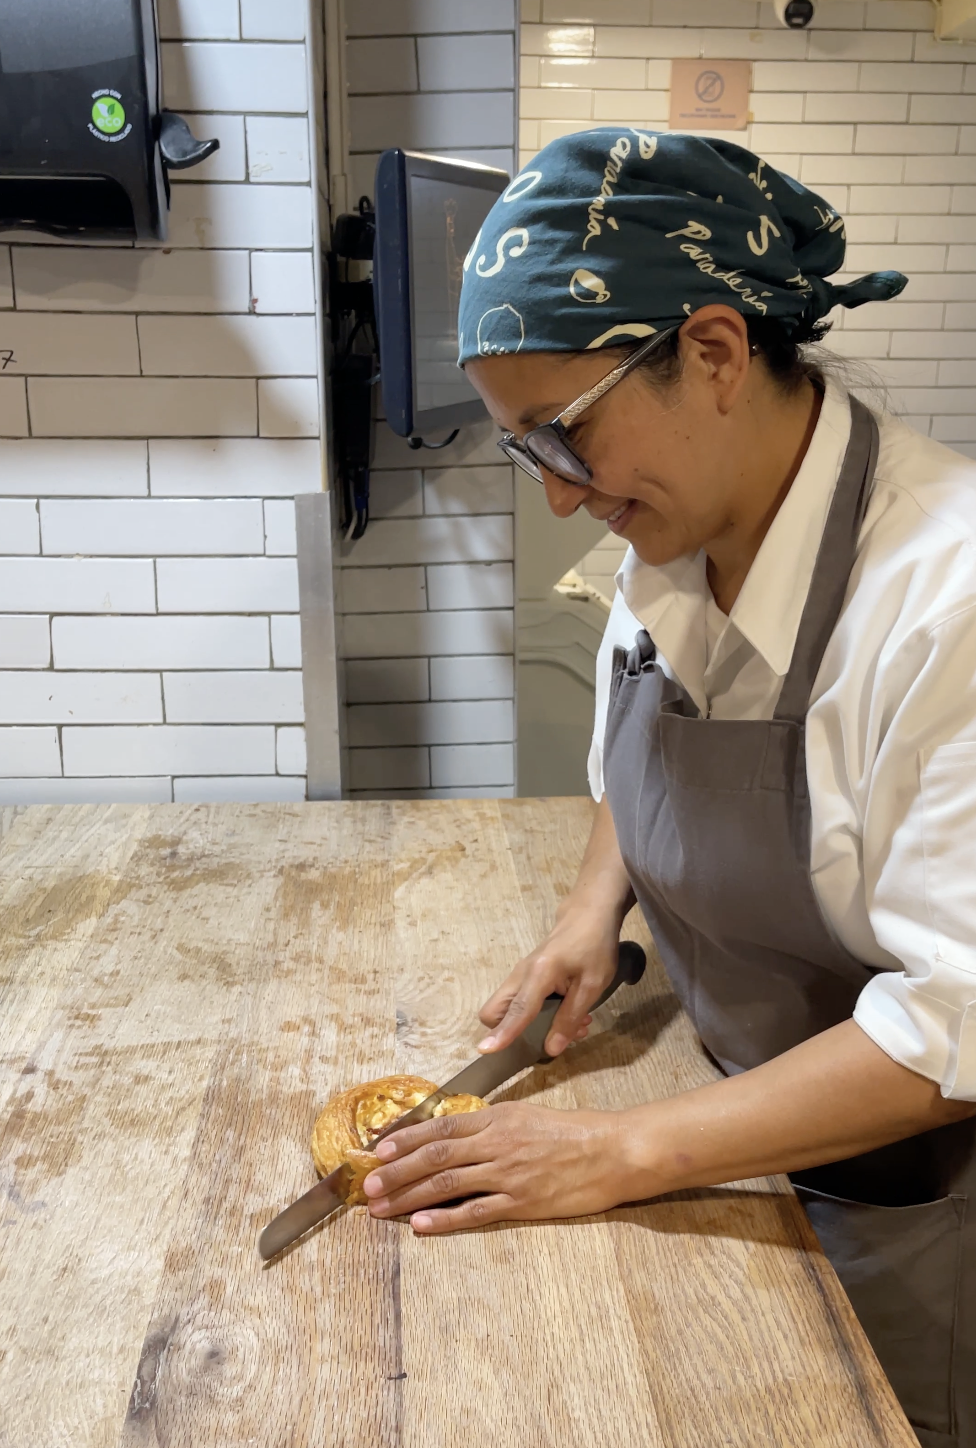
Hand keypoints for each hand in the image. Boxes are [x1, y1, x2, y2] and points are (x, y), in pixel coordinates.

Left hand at [362, 1101, 630, 1233]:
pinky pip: (476, 1212)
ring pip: (447, 1184)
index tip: (378, 1150)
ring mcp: (507, 1174)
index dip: (406, 1139)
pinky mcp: (522, 1202)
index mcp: (497, 1118)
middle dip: (397, 1171)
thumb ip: (492, 1124)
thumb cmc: (575, 1131)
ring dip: (409, 1196)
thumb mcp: (527, 1114)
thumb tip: (458, 1131)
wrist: (612, 1151)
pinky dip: (445, 1219)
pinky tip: (421, 1225)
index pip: (441, 1127)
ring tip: (382, 1207)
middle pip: (436, 1156)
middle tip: (367, 1184)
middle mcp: (496, 1143)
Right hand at [478, 908, 621, 1056]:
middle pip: (495, 1010)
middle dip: (510, 1031)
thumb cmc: (594, 946)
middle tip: (549, 1037)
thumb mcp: (591, 986)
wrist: (589, 914)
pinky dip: (536, 1014)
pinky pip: (520, 1001)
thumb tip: (551, 1049)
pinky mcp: (527, 975)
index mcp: (538, 974)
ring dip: (530, 1025)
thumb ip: (570, 1017)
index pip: (517, 1010)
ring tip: (575, 1025)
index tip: (486, 1052)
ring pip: (509, 1008)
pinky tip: (569, 1012)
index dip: (502, 1033)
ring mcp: (521, 974)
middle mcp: (520, 974)